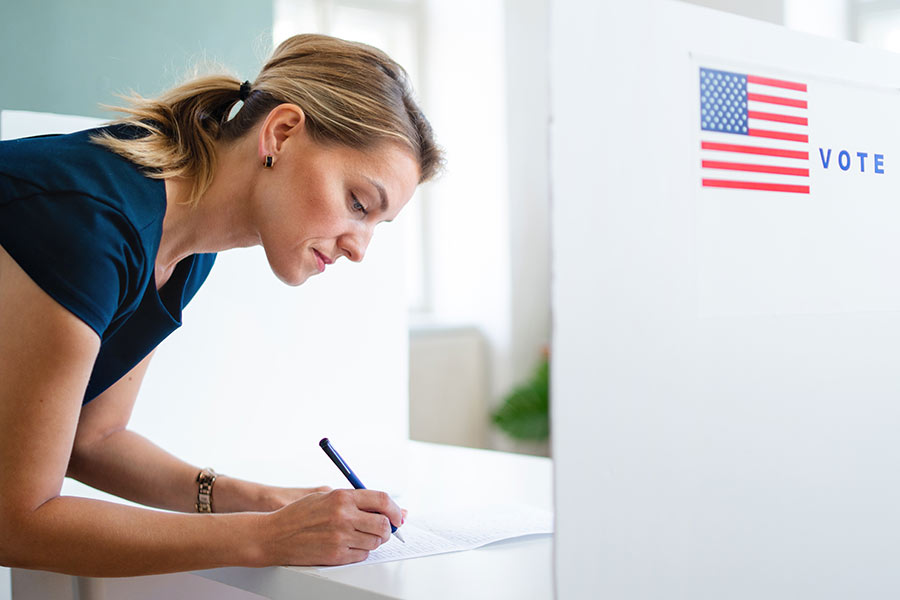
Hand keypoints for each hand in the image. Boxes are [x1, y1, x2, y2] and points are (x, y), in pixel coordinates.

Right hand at [261, 488, 403, 565]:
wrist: (274, 535)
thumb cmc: (298, 515)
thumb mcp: (325, 497)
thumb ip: (354, 500)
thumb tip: (384, 506)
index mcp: (342, 497)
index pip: (382, 500)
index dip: (395, 509)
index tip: (398, 515)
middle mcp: (344, 516)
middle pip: (383, 524)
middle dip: (387, 528)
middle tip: (384, 529)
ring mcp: (340, 537)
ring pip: (375, 542)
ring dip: (373, 540)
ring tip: (360, 536)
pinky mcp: (336, 555)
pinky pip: (362, 555)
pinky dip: (361, 551)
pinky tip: (349, 545)